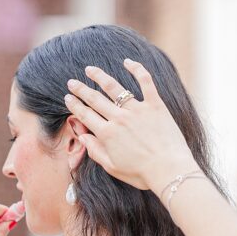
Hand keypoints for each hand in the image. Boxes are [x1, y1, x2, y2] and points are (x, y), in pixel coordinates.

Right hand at [64, 59, 198, 195]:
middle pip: (95, 99)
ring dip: (99, 76)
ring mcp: (137, 110)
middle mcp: (119, 118)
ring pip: (114, 87)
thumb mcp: (112, 167)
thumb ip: (94, 150)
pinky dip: (136, 69)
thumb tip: (82, 136)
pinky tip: (127, 62)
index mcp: (106, 134)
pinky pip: (145, 82)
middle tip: (72, 82)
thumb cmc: (141, 173)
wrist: (169, 170)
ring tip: (90, 69)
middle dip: (81, 89)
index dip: (74, 105)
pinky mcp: (155, 105)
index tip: (68, 97)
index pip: (85, 115)